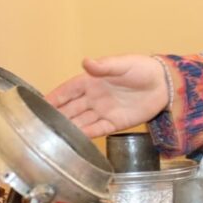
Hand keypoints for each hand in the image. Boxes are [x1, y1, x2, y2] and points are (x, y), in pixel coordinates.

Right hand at [46, 55, 169, 137]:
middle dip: (56, 116)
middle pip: (70, 108)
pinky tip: (75, 140)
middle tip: (39, 126)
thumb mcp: (123, 64)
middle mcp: (94, 97)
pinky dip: (86, 135)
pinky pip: (97, 130)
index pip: (67, 90)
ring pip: (81, 121)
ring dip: (68, 128)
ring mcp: (104, 111)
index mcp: (92, 81)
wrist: (164, 84)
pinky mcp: (115, 123)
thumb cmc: (143, 69)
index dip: (53, 97)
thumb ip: (104, 66)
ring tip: (52, 137)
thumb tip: (85, 62)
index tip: (38, 104)